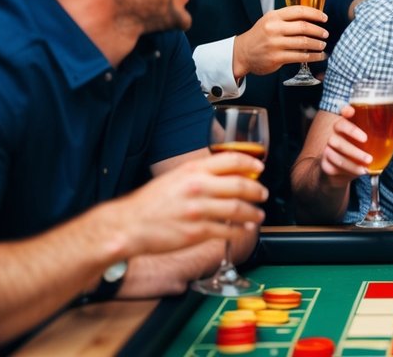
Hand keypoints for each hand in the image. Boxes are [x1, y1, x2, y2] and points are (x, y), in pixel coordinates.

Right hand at [104, 152, 266, 258]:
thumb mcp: (174, 178)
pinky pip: (227, 230)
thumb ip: (198, 174)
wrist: (129, 226)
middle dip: (258, 191)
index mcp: (192, 170)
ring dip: (253, 213)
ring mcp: (198, 210)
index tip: (260, 168)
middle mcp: (198, 187)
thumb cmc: (149, 203)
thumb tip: (224, 174)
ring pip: (238, 210)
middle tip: (263, 194)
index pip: (231, 160)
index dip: (251, 163)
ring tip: (258, 214)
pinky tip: (244, 230)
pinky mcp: (197, 232)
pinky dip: (240, 230)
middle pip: (240, 186)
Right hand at [232, 6, 327, 77]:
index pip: (299, 11)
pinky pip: (300, 57)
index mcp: (274, 16)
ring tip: (323, 45)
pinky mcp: (276, 58)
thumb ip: (287, 18)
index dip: (315, 14)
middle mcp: (274, 28)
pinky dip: (313, 57)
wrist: (242, 53)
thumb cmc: (260, 35)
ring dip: (317, 44)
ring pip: (304, 43)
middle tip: (326, 34)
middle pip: (304, 27)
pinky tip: (318, 56)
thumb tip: (312, 17)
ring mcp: (275, 44)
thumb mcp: (270, 21)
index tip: (325, 18)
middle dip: (318, 30)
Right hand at [317, 105, 392, 186]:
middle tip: (366, 141)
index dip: (346, 109)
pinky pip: (333, 164)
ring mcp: (329, 147)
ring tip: (368, 163)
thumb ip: (392, 131)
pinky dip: (348, 169)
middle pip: (338, 126)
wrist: (344, 173)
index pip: (344, 111)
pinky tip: (360, 171)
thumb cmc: (362, 150)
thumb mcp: (377, 141)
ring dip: (352, 156)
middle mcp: (337, 133)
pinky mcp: (326, 162)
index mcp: (349, 123)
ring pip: (335, 147)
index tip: (351, 111)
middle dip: (352, 133)